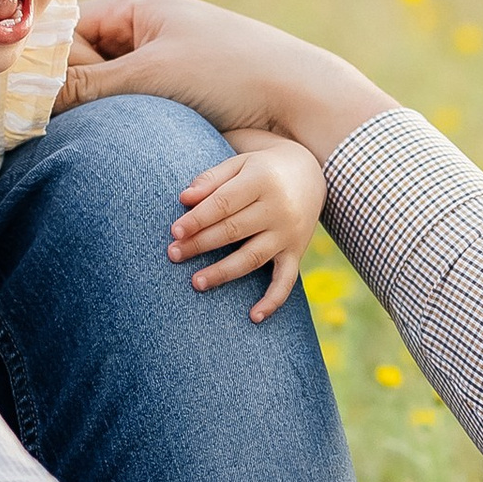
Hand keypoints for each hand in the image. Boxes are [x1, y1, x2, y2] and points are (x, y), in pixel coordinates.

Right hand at [62, 0, 395, 164]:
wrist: (299, 99)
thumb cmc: (228, 73)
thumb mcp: (150, 78)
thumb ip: (87, 87)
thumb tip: (28, 99)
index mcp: (136, 5)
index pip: (68, 32)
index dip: (49, 67)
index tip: (30, 105)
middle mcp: (146, 24)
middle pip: (83, 59)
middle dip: (70, 91)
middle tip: (53, 127)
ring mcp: (163, 56)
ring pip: (107, 86)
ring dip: (97, 111)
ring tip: (86, 137)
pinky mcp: (180, 87)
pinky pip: (133, 103)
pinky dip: (123, 121)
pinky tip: (117, 143)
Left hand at [167, 133, 325, 319]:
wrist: (309, 174)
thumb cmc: (262, 170)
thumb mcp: (239, 164)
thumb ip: (211, 179)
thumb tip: (184, 198)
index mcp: (261, 181)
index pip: (223, 203)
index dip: (198, 219)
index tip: (175, 232)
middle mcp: (278, 208)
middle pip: (233, 230)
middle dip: (201, 244)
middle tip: (173, 255)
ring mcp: (288, 233)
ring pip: (252, 257)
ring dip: (223, 272)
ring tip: (196, 282)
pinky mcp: (296, 252)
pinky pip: (286, 280)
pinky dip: (273, 300)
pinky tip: (254, 317)